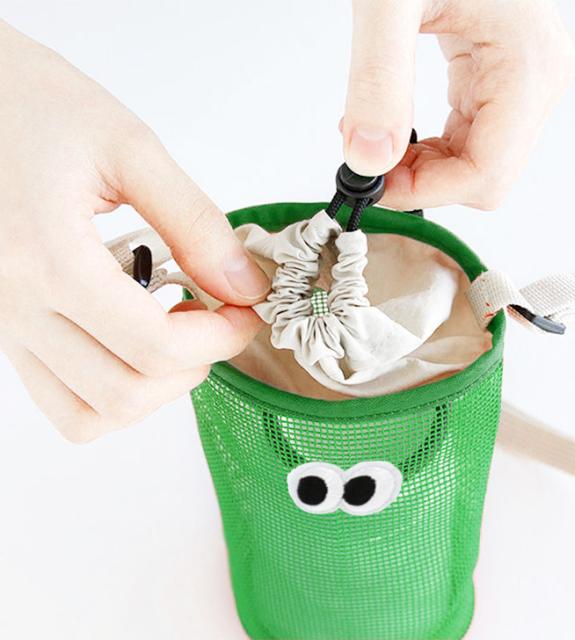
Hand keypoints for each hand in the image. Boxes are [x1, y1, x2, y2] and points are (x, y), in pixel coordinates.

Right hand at [0, 22, 268, 442]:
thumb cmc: (30, 104)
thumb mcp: (129, 148)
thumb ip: (194, 223)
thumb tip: (243, 284)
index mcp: (46, 257)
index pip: (154, 346)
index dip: (220, 337)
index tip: (245, 309)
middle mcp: (16, 305)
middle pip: (126, 391)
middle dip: (194, 364)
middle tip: (218, 320)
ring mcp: (6, 324)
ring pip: (91, 413)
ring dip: (154, 389)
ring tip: (177, 332)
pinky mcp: (7, 327)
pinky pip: (61, 400)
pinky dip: (112, 393)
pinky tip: (135, 342)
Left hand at [342, 0, 574, 209]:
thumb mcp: (388, 1)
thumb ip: (378, 79)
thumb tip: (368, 158)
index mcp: (527, 64)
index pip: (486, 174)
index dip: (426, 193)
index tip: (373, 186)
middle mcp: (537, 79)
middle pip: (485, 179)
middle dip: (424, 184)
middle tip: (370, 163)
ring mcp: (523, 82)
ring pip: (477, 167)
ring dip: (423, 170)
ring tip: (376, 139)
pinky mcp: (501, 79)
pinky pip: (469, 142)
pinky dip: (428, 151)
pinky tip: (395, 129)